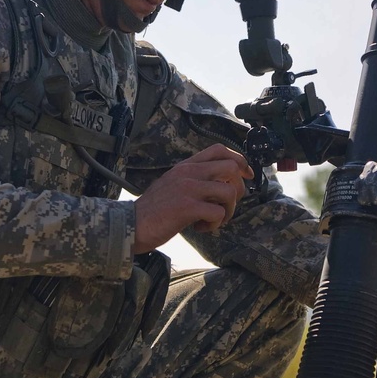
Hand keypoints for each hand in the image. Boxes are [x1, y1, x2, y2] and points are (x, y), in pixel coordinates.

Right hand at [133, 144, 253, 252]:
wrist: (130, 224)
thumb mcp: (172, 183)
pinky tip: (202, 228)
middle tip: (229, 205)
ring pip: (229, 192)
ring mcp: (188, 189)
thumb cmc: (152, 209)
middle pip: (231, 168)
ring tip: (214, 220)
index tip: (246, 175)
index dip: (239, 160)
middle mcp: (188, 173)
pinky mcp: (188, 208)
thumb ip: (193, 178)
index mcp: (185, 166)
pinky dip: (215, 224)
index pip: (219, 149)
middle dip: (239, 189)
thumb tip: (221, 184)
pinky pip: (218, 212)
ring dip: (229, 210)